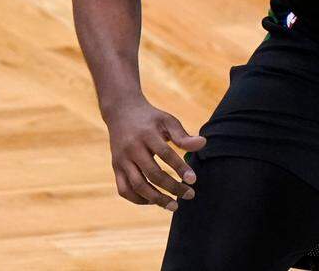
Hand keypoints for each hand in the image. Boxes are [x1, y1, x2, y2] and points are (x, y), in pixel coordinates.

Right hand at [105, 96, 206, 211]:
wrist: (121, 112)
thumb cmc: (150, 119)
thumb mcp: (167, 121)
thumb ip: (183, 135)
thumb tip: (203, 143)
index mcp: (146, 134)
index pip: (165, 154)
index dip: (180, 168)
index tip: (193, 180)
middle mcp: (132, 148)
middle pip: (152, 174)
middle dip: (172, 187)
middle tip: (190, 195)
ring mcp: (121, 160)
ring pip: (137, 186)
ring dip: (156, 199)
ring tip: (174, 206)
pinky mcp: (115, 168)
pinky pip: (124, 190)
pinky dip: (138, 200)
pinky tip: (154, 201)